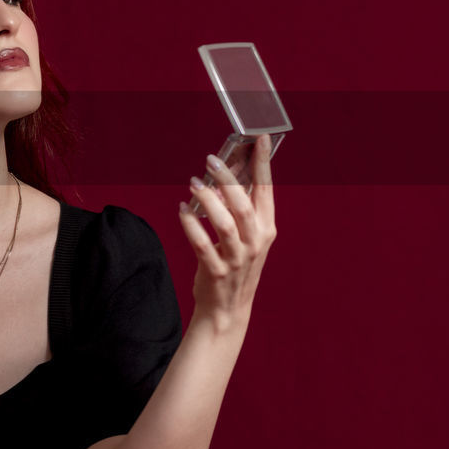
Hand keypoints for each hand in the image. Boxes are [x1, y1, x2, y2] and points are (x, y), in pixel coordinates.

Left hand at [177, 134, 275, 327]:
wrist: (228, 309)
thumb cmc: (236, 265)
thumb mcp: (246, 237)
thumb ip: (238, 208)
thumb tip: (223, 176)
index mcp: (266, 229)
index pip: (266, 191)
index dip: (262, 163)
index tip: (258, 138)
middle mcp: (256, 242)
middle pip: (243, 204)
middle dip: (227, 179)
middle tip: (210, 160)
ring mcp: (237, 258)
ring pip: (224, 223)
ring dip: (207, 200)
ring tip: (194, 182)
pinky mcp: (216, 271)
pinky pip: (201, 244)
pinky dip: (190, 224)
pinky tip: (182, 210)